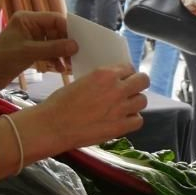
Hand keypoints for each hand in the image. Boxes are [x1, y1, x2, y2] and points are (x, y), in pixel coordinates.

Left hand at [0, 11, 78, 86]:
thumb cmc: (3, 59)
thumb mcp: (29, 52)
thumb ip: (53, 48)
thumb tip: (75, 46)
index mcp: (28, 19)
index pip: (54, 19)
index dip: (68, 29)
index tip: (80, 40)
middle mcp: (31, 27)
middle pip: (55, 31)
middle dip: (66, 43)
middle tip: (78, 55)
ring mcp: (31, 39)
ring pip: (53, 43)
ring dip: (62, 53)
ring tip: (71, 65)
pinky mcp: (31, 51)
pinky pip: (48, 52)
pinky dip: (55, 60)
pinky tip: (61, 69)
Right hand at [18, 64, 149, 157]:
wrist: (52, 126)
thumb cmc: (60, 103)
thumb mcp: (82, 81)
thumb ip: (101, 81)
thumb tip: (111, 84)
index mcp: (105, 74)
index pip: (129, 68)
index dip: (127, 74)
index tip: (123, 79)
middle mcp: (117, 88)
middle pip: (143, 81)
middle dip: (138, 84)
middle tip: (129, 90)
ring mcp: (120, 108)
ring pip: (142, 101)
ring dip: (134, 103)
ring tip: (124, 107)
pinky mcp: (120, 126)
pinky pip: (138, 121)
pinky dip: (132, 120)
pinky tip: (123, 120)